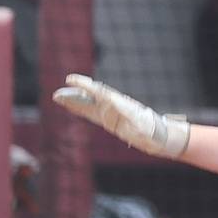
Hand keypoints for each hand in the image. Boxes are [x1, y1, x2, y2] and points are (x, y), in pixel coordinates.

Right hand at [52, 74, 190, 157]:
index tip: (72, 80)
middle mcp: (114, 106)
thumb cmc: (154, 133)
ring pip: (88, 105)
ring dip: (74, 102)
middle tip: (57, 94)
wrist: (160, 137)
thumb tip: (132, 125)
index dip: (86, 86)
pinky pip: (91, 113)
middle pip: (91, 98)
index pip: (100, 93)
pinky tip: (71, 107)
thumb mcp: (146, 130)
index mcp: (121, 105)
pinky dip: (80, 109)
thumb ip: (138, 127)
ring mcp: (111, 113)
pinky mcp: (109, 121)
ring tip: (58, 98)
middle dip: (74, 95)